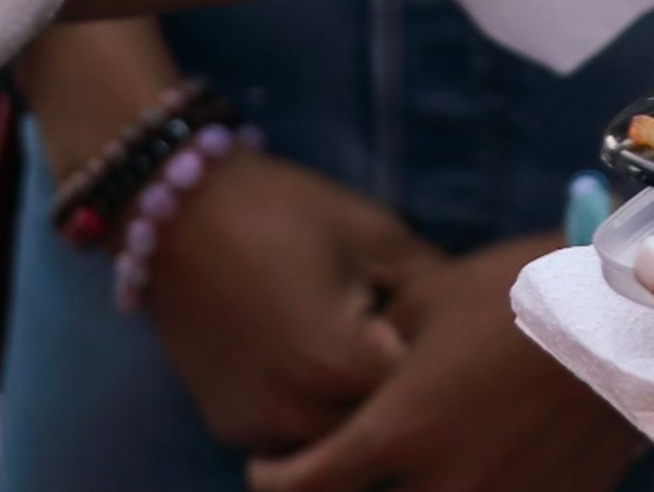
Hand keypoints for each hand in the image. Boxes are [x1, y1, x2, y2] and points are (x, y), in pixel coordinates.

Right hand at [147, 151, 445, 453]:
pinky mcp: (228, 424)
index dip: (439, 361)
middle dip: (402, 394)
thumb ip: (433, 287)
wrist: (176, 211)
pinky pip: (293, 436)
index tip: (446, 331)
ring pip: (335, 441)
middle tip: (409, 343)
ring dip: (359, 409)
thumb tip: (477, 317)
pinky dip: (317, 412)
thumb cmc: (287, 212)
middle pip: (379, 428)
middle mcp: (295, 413)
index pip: (420, 392)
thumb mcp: (378, 236)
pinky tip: (325, 362)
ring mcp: (255, 426)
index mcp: (340, 365)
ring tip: (366, 349)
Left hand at [249, 231, 644, 491]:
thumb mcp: (433, 297)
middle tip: (336, 474)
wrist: (629, 314)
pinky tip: (478, 466)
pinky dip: (477, 491)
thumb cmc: (525, 291)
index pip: (302, 487)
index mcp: (401, 430)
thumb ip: (378, 346)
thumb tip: (354, 370)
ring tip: (412, 465)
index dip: (271, 477)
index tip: (272, 463)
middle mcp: (443, 484)